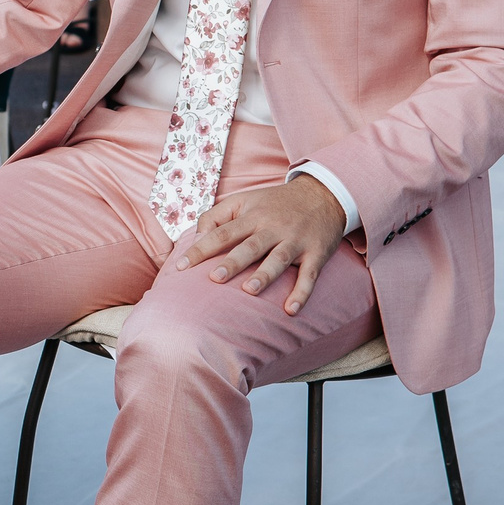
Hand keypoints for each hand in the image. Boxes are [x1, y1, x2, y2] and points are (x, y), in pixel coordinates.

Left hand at [171, 176, 348, 315]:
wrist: (323, 194)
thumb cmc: (274, 202)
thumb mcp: (244, 200)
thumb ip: (217, 216)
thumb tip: (197, 237)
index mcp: (252, 216)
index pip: (221, 233)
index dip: (200, 249)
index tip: (180, 266)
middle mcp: (273, 228)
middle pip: (250, 246)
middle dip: (232, 262)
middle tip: (214, 278)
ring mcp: (296, 241)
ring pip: (279, 259)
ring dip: (265, 275)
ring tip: (249, 291)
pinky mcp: (316, 253)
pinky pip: (310, 275)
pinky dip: (302, 293)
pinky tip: (290, 310)